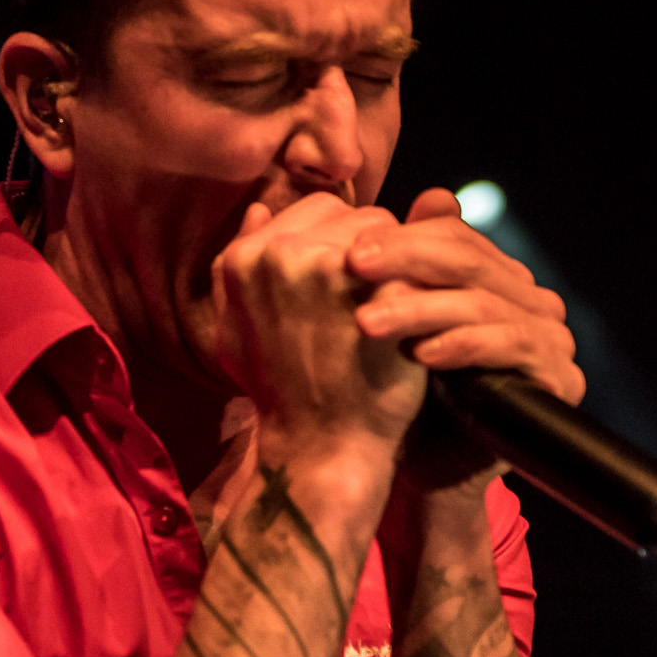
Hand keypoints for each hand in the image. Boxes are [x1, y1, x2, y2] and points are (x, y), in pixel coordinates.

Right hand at [209, 192, 428, 462]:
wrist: (319, 448)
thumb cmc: (280, 394)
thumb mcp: (236, 329)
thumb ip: (238, 265)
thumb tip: (257, 208)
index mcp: (244, 257)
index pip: (315, 210)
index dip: (339, 243)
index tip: (349, 285)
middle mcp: (280, 252)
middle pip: (352, 214)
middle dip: (370, 248)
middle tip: (377, 297)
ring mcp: (329, 267)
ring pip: (388, 232)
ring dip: (398, 262)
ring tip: (396, 307)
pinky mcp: (376, 287)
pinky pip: (414, 259)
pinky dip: (419, 282)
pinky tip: (417, 316)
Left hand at [347, 187, 583, 495]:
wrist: (425, 471)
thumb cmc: (404, 393)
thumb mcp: (396, 321)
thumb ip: (405, 264)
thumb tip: (429, 194)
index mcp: (498, 279)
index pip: (457, 239)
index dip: (404, 239)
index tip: (350, 249)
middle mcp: (532, 301)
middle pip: (471, 263)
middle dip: (408, 261)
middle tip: (354, 266)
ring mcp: (553, 339)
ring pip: (483, 304)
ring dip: (421, 309)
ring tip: (366, 322)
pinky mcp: (560, 379)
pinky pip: (510, 347)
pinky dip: (463, 346)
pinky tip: (421, 354)